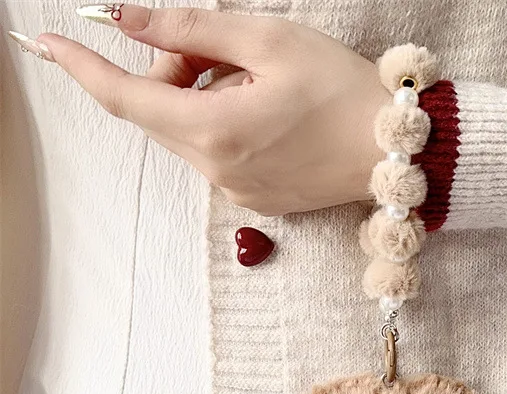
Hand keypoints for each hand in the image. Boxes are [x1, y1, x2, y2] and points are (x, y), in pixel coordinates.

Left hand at [37, 6, 387, 215]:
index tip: (50, 46)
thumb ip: (190, 28)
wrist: (396, 151)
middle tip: (215, 48)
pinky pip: (216, 156)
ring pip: (188, 134)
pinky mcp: (256, 200)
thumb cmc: (342, 92)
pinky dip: (223, 127)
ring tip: (256, 84)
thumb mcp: (268, 40)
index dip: (84, 69)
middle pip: (160, 114)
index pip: (127, 99)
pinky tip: (268, 115)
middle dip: (171, 72)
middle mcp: (219, 171)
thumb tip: (127, 19)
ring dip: (201, 100)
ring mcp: (237, 192)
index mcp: (217, 131)